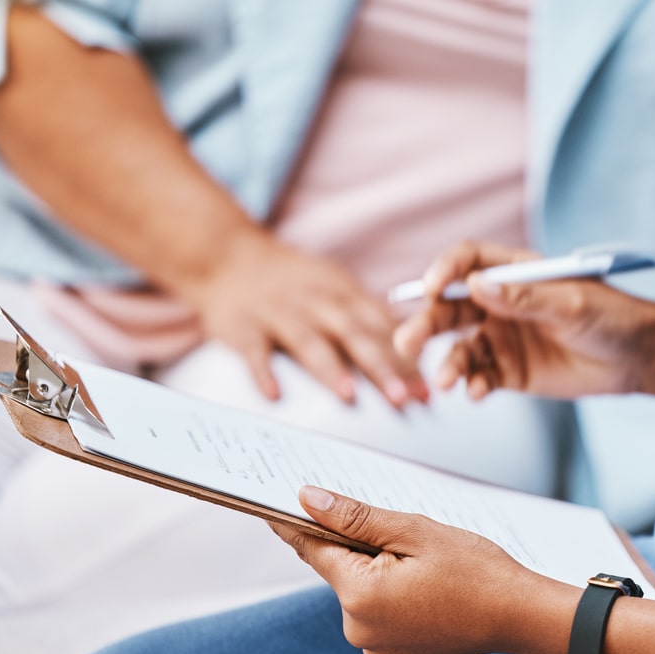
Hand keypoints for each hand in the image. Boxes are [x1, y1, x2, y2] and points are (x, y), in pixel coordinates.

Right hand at [182, 234, 427, 407]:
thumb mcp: (335, 284)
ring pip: (308, 341)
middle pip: (353, 334)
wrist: (227, 255)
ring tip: (349, 396)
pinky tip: (275, 394)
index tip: (427, 389)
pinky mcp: (242, 325)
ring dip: (329, 368)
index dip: (407, 358)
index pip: (382, 327)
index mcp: (343, 291)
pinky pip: (253, 349)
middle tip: (403, 398)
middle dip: (381, 366)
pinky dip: (263, 371)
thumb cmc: (291, 280)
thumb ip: (369, 314)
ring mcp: (278, 311)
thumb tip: (414, 346)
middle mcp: (315, 299)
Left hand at [271, 486, 576, 653]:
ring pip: (359, 588)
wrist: (519, 614)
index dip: (295, 521)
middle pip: (340, 568)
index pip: (313, 548)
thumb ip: (355, 517)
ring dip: (378, 568)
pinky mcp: (392, 652)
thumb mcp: (414, 530)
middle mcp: (358, 628)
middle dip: (360, 544)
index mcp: (360, 596)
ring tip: (424, 562)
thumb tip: (307, 500)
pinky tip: (425, 582)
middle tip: (403, 532)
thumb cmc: (476, 570)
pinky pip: (377, 610)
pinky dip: (391, 591)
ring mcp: (375, 645)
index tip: (272, 503)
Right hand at [392, 241, 654, 400]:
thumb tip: (477, 286)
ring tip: (444, 381)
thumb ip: (525, 298)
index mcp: (513, 272)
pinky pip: (480, 376)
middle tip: (408, 342)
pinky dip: (472, 385)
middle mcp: (499, 303)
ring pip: (459, 347)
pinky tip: (476, 393)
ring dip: (446, 362)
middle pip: (449, 307)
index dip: (444, 271)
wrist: (637, 358)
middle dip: (426, 323)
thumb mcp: (572, 303)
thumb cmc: (612, 316)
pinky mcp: (509, 371)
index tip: (430, 289)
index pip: (467, 263)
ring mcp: (502, 337)